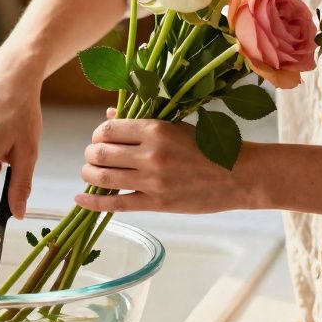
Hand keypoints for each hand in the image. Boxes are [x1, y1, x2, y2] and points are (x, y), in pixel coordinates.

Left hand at [74, 114, 260, 213]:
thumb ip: (141, 122)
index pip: (108, 130)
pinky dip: (93, 202)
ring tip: (90, 173)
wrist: (241, 176)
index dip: (98, 134)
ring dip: (89, 174)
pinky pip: (116, 205)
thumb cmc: (210, 146)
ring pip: (103, 178)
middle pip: (100, 153)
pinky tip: (80, 199)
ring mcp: (153, 181)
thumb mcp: (177, 126)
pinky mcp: (157, 204)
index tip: (100, 138)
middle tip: (93, 157)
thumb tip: (108, 117)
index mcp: (157, 129)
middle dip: (90, 155)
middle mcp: (151, 154)